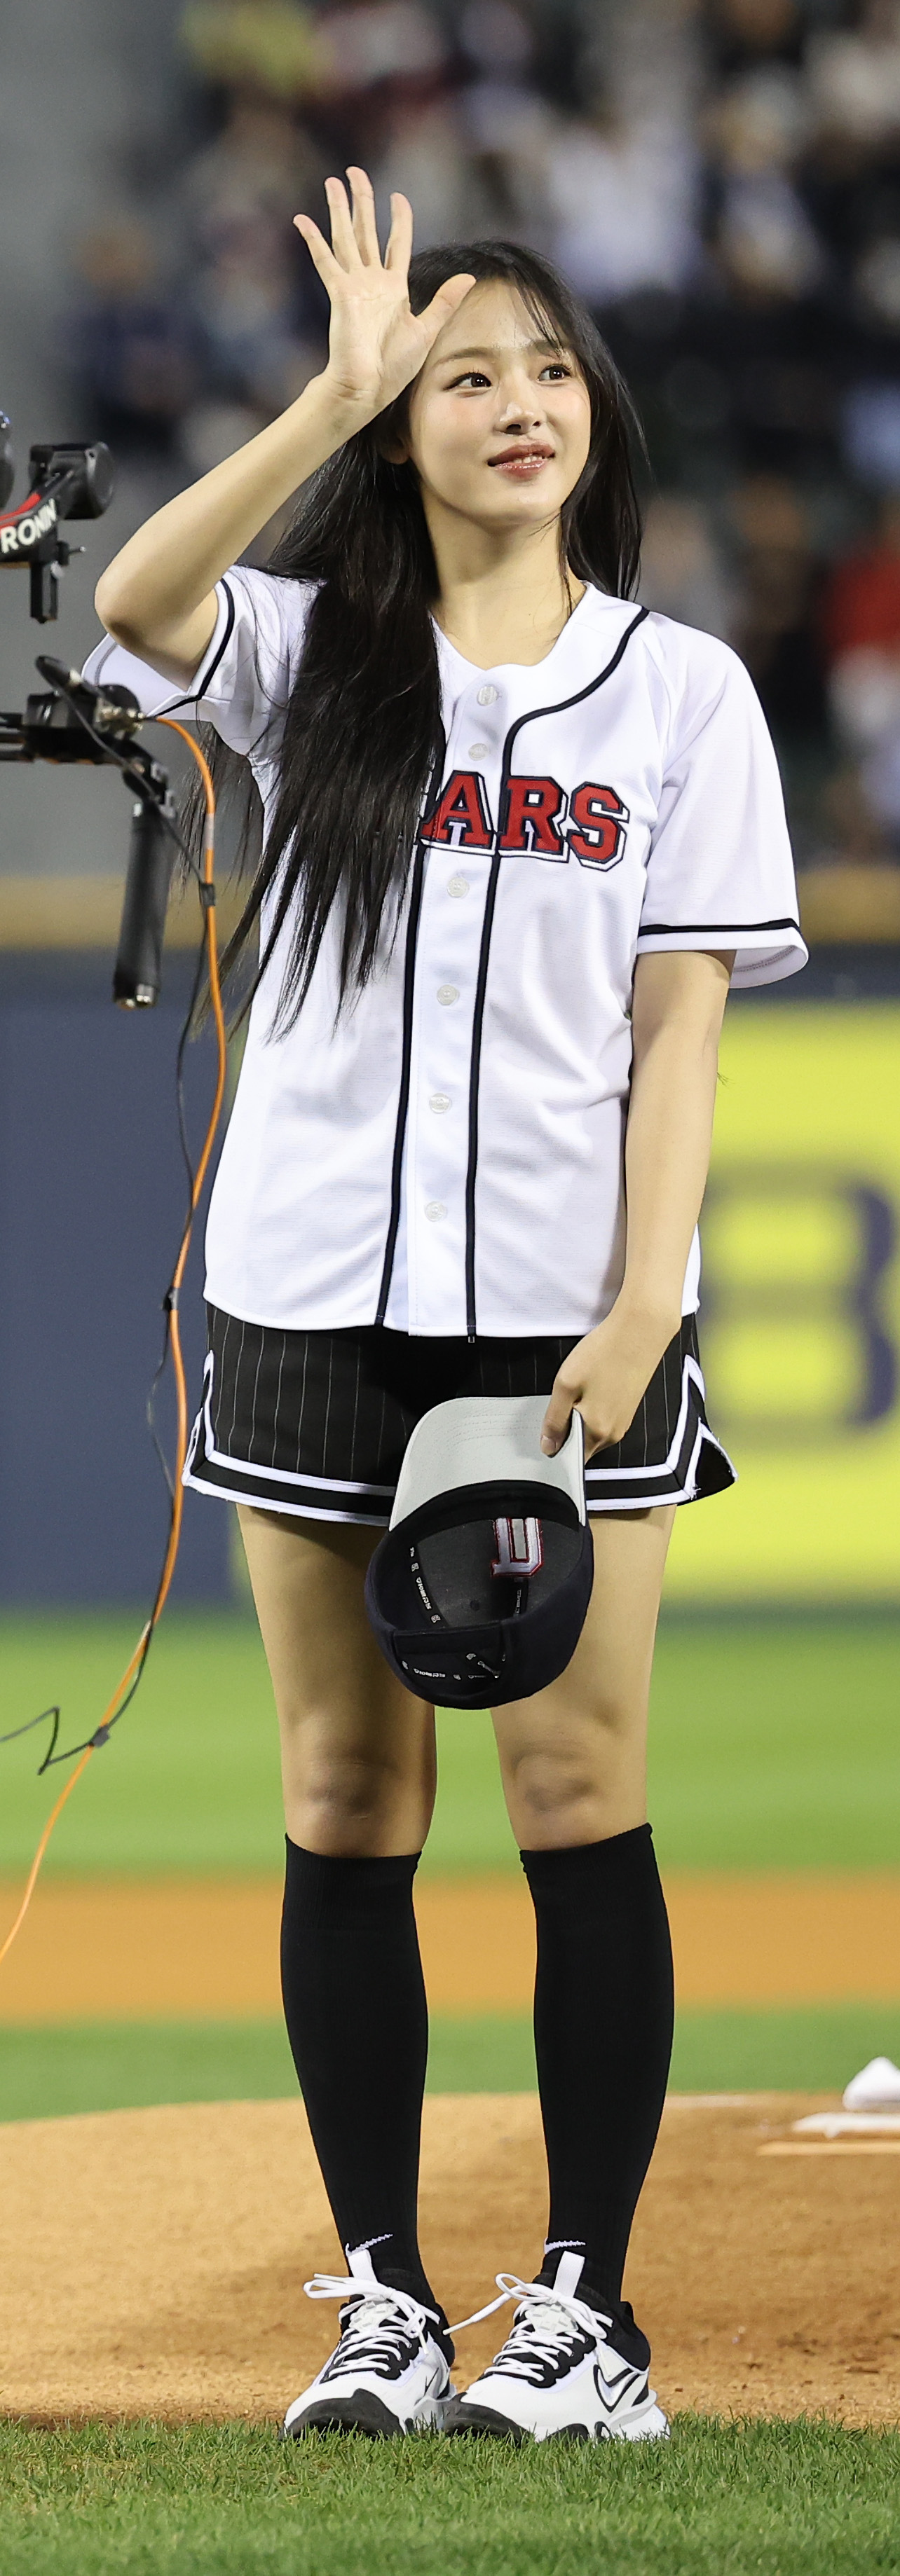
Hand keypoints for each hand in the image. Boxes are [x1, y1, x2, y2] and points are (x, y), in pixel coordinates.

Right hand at [294, 167, 474, 420]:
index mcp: (394, 288)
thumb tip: (468, 277)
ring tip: (332, 181)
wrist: (369, 387)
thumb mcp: (427, 330)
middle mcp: (372, 282)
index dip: (399, 219)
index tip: (398, 197)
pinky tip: (303, 219)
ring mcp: (353, 285)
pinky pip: (325, 260)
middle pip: (366, 231)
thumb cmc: (395, 367)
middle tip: (354, 171)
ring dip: (339, 209)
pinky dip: (313, 239)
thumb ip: (445, 301)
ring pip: (345, 237)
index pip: (397, 243)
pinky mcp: (339, 293)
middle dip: (362, 201)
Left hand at [540, 1303, 678, 1461]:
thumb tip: (548, 1446)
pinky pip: (604, 1418)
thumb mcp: (566, 1385)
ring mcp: (623, 1422)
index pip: (569, 1456)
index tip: (547, 1425)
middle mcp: (613, 1434)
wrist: (641, 1331)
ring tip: (580, 1388)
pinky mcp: (628, 1408)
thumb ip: (554, 1420)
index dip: (554, 1444)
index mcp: (596, 1432)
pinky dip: (594, 1406)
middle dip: (567, 1428)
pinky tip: (593, 1384)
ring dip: (581, 1415)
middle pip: (581, 1444)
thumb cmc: (604, 1353)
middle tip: (563, 1398)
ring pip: (592, 1429)